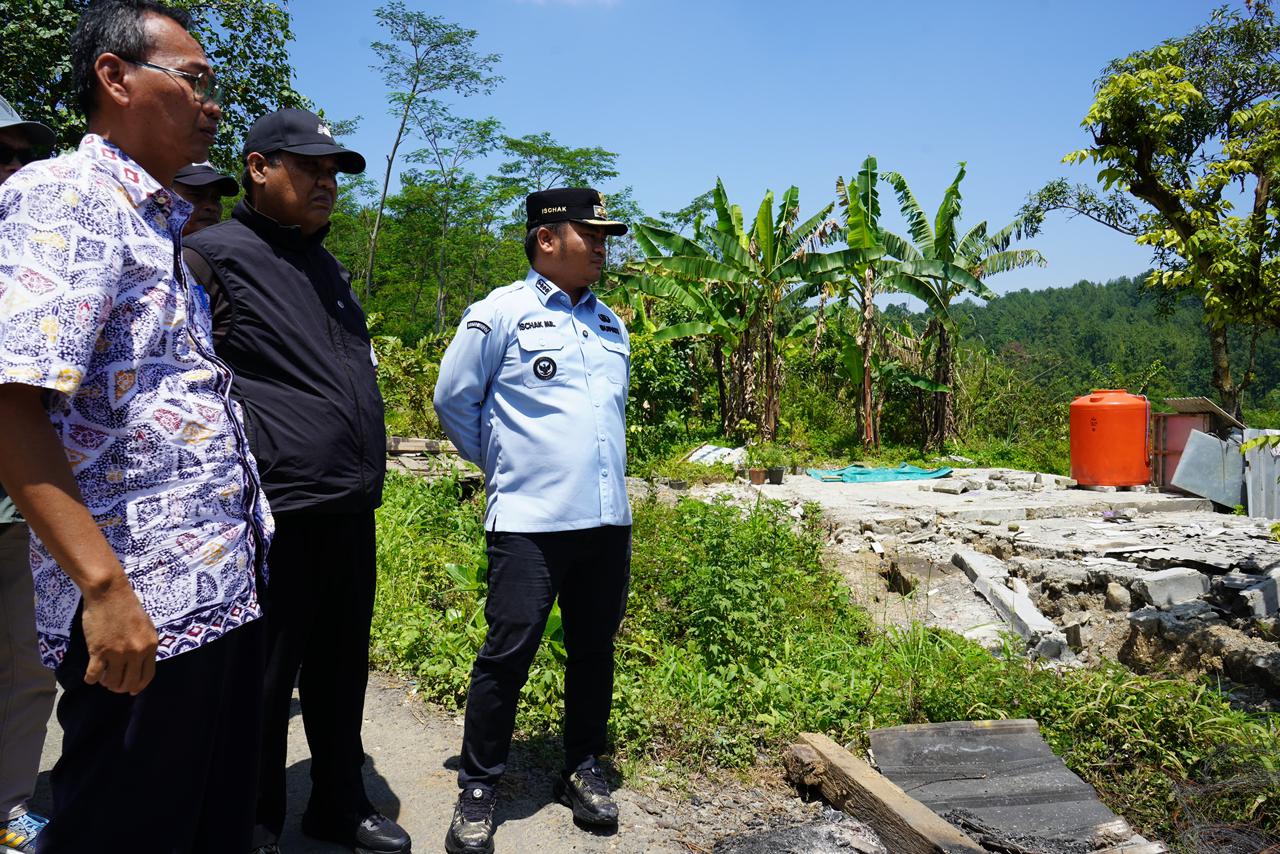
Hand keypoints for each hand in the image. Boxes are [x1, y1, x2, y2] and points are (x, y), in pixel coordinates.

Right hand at [80, 574, 158, 694]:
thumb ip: (144, 645)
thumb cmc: (126, 606)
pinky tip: (90, 676)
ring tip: (102, 677)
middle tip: (113, 684)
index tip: (131, 691)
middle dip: (121, 687)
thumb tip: (140, 663)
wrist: (109, 592)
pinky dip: (91, 679)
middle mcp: (137, 652)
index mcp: (150, 645)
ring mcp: (118, 653)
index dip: (138, 686)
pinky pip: (94, 676)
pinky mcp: (99, 651)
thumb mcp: (145, 626)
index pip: (147, 676)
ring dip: (106, 683)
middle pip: (130, 682)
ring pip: (112, 682)